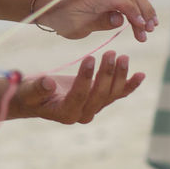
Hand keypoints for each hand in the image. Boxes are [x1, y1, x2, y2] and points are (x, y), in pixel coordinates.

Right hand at [13, 52, 145, 123]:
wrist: (36, 99)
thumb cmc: (29, 93)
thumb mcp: (29, 90)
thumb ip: (38, 87)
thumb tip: (49, 83)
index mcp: (65, 114)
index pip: (79, 96)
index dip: (85, 78)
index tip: (90, 58)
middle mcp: (82, 115)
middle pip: (99, 95)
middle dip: (107, 74)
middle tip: (111, 53)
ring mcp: (93, 109)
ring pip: (111, 94)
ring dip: (120, 75)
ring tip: (123, 56)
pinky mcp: (99, 100)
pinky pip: (118, 94)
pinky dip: (130, 85)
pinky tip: (141, 74)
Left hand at [36, 0, 156, 41]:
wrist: (54, 9)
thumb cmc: (64, 20)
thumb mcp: (78, 27)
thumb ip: (100, 22)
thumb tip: (120, 20)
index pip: (121, 0)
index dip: (134, 14)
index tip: (142, 29)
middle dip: (144, 12)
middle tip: (149, 32)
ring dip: (144, 9)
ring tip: (151, 28)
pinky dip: (138, 7)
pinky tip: (144, 20)